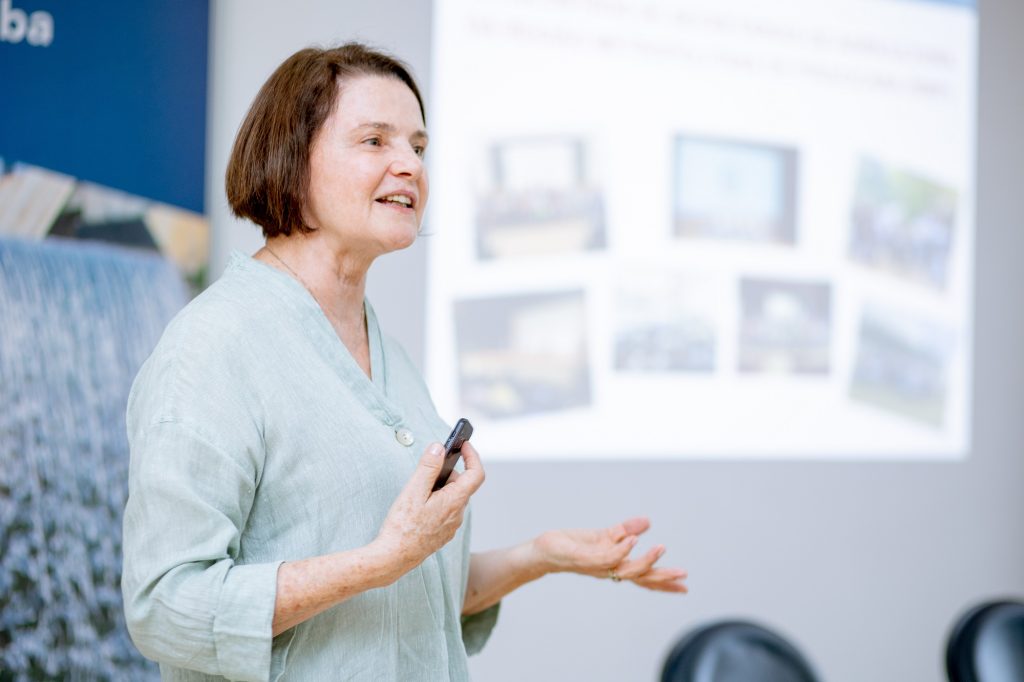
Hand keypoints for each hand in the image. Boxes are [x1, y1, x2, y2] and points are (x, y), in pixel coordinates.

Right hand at [374, 441, 484, 576]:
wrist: (394, 559)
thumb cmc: (402, 526)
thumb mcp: (414, 491)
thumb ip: (428, 467)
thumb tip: (439, 448)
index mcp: (455, 501)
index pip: (476, 474)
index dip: (472, 456)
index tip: (463, 445)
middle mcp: (457, 515)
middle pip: (461, 485)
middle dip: (446, 474)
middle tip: (426, 470)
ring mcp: (451, 526)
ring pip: (452, 499)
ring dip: (440, 489)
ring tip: (418, 491)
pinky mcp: (442, 534)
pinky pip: (446, 511)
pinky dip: (437, 502)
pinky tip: (418, 508)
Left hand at [532, 517, 687, 593]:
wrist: (543, 551)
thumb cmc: (570, 546)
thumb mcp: (603, 536)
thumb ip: (624, 530)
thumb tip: (647, 522)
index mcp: (615, 565)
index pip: (643, 576)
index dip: (663, 581)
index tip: (685, 585)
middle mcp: (608, 570)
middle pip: (640, 578)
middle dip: (663, 578)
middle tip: (684, 576)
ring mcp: (597, 566)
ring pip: (626, 569)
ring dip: (645, 560)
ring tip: (661, 547)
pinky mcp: (584, 559)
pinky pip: (606, 557)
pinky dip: (621, 550)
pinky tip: (632, 539)